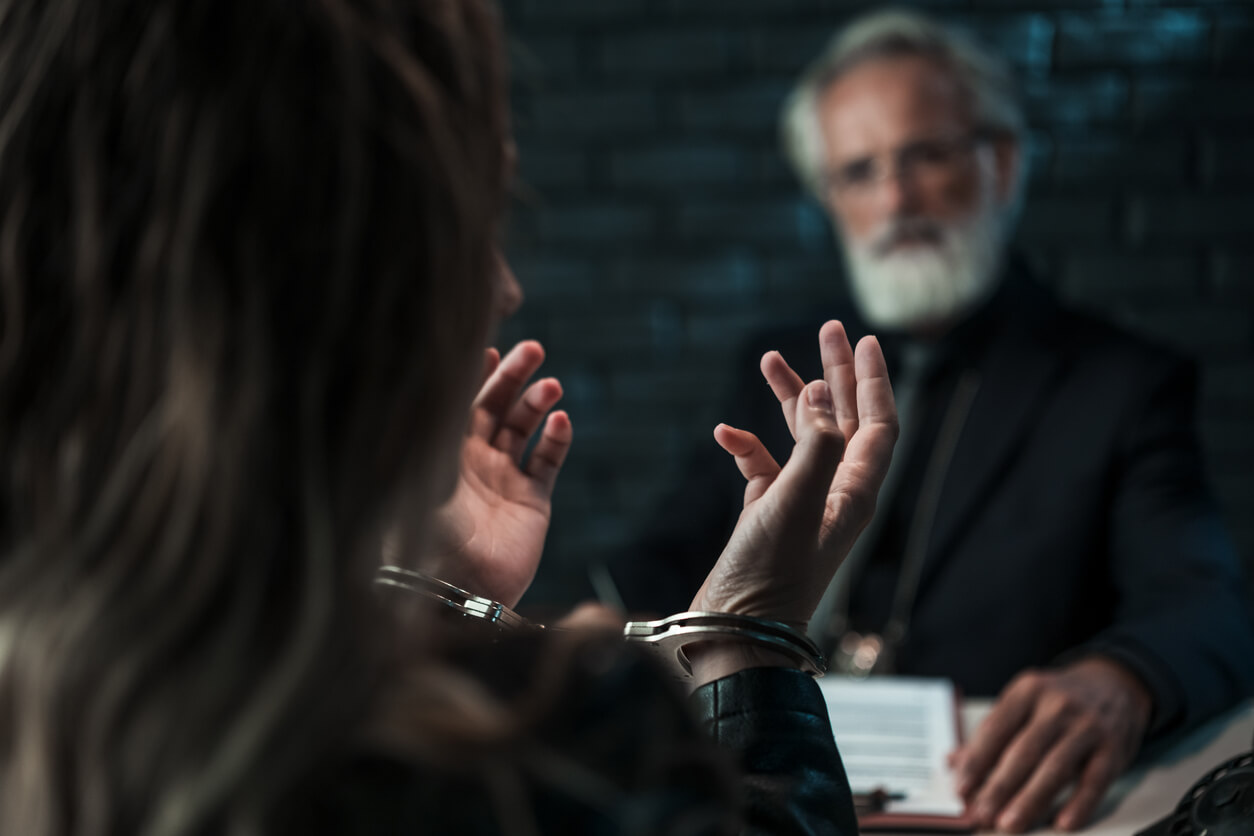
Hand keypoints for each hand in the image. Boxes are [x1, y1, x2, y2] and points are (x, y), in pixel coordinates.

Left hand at [419, 341, 571, 606]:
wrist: (451, 587)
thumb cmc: (422, 530)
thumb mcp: (417, 469)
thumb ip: (428, 422)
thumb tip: (430, 368)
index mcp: (439, 452)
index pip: (460, 400)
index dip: (476, 373)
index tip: (489, 346)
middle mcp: (471, 462)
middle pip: (496, 406)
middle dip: (514, 376)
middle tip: (533, 349)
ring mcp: (503, 481)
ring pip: (524, 429)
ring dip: (537, 403)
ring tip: (550, 387)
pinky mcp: (532, 504)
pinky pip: (548, 462)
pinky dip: (557, 439)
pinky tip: (561, 420)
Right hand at [690, 321, 897, 629]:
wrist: (737, 630)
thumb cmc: (772, 574)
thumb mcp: (797, 502)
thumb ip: (815, 442)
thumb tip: (822, 391)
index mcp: (856, 491)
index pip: (879, 423)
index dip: (874, 380)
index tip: (865, 339)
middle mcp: (834, 493)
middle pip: (845, 420)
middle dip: (837, 374)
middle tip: (829, 329)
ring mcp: (800, 503)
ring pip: (802, 436)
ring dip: (791, 397)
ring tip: (770, 358)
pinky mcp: (766, 514)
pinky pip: (762, 465)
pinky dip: (746, 444)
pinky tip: (725, 433)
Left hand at [951, 657, 1152, 831]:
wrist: (1115, 684)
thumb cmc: (1058, 700)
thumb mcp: (1025, 702)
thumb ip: (993, 732)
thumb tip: (954, 762)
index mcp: (1027, 690)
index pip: (996, 728)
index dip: (976, 760)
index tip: (961, 787)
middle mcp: (1058, 705)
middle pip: (1023, 751)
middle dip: (999, 787)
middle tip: (980, 814)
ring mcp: (1088, 726)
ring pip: (1055, 768)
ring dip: (1030, 800)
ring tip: (1009, 824)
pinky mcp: (1114, 748)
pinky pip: (1094, 780)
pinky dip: (1079, 804)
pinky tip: (1062, 824)